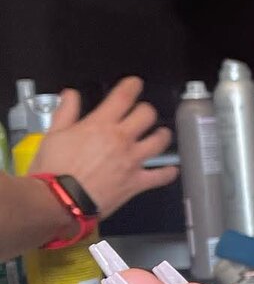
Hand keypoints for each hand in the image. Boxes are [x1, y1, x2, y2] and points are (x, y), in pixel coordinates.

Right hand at [29, 77, 176, 218]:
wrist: (59, 200)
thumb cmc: (53, 170)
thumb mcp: (53, 134)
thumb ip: (65, 112)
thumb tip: (70, 95)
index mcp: (100, 124)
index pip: (123, 97)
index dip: (132, 86)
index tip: (135, 83)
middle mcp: (121, 139)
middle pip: (147, 115)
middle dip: (146, 111)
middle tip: (143, 113)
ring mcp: (132, 160)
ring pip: (160, 141)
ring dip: (162, 136)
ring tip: (161, 134)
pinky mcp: (137, 182)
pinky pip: (161, 176)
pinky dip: (168, 173)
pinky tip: (171, 170)